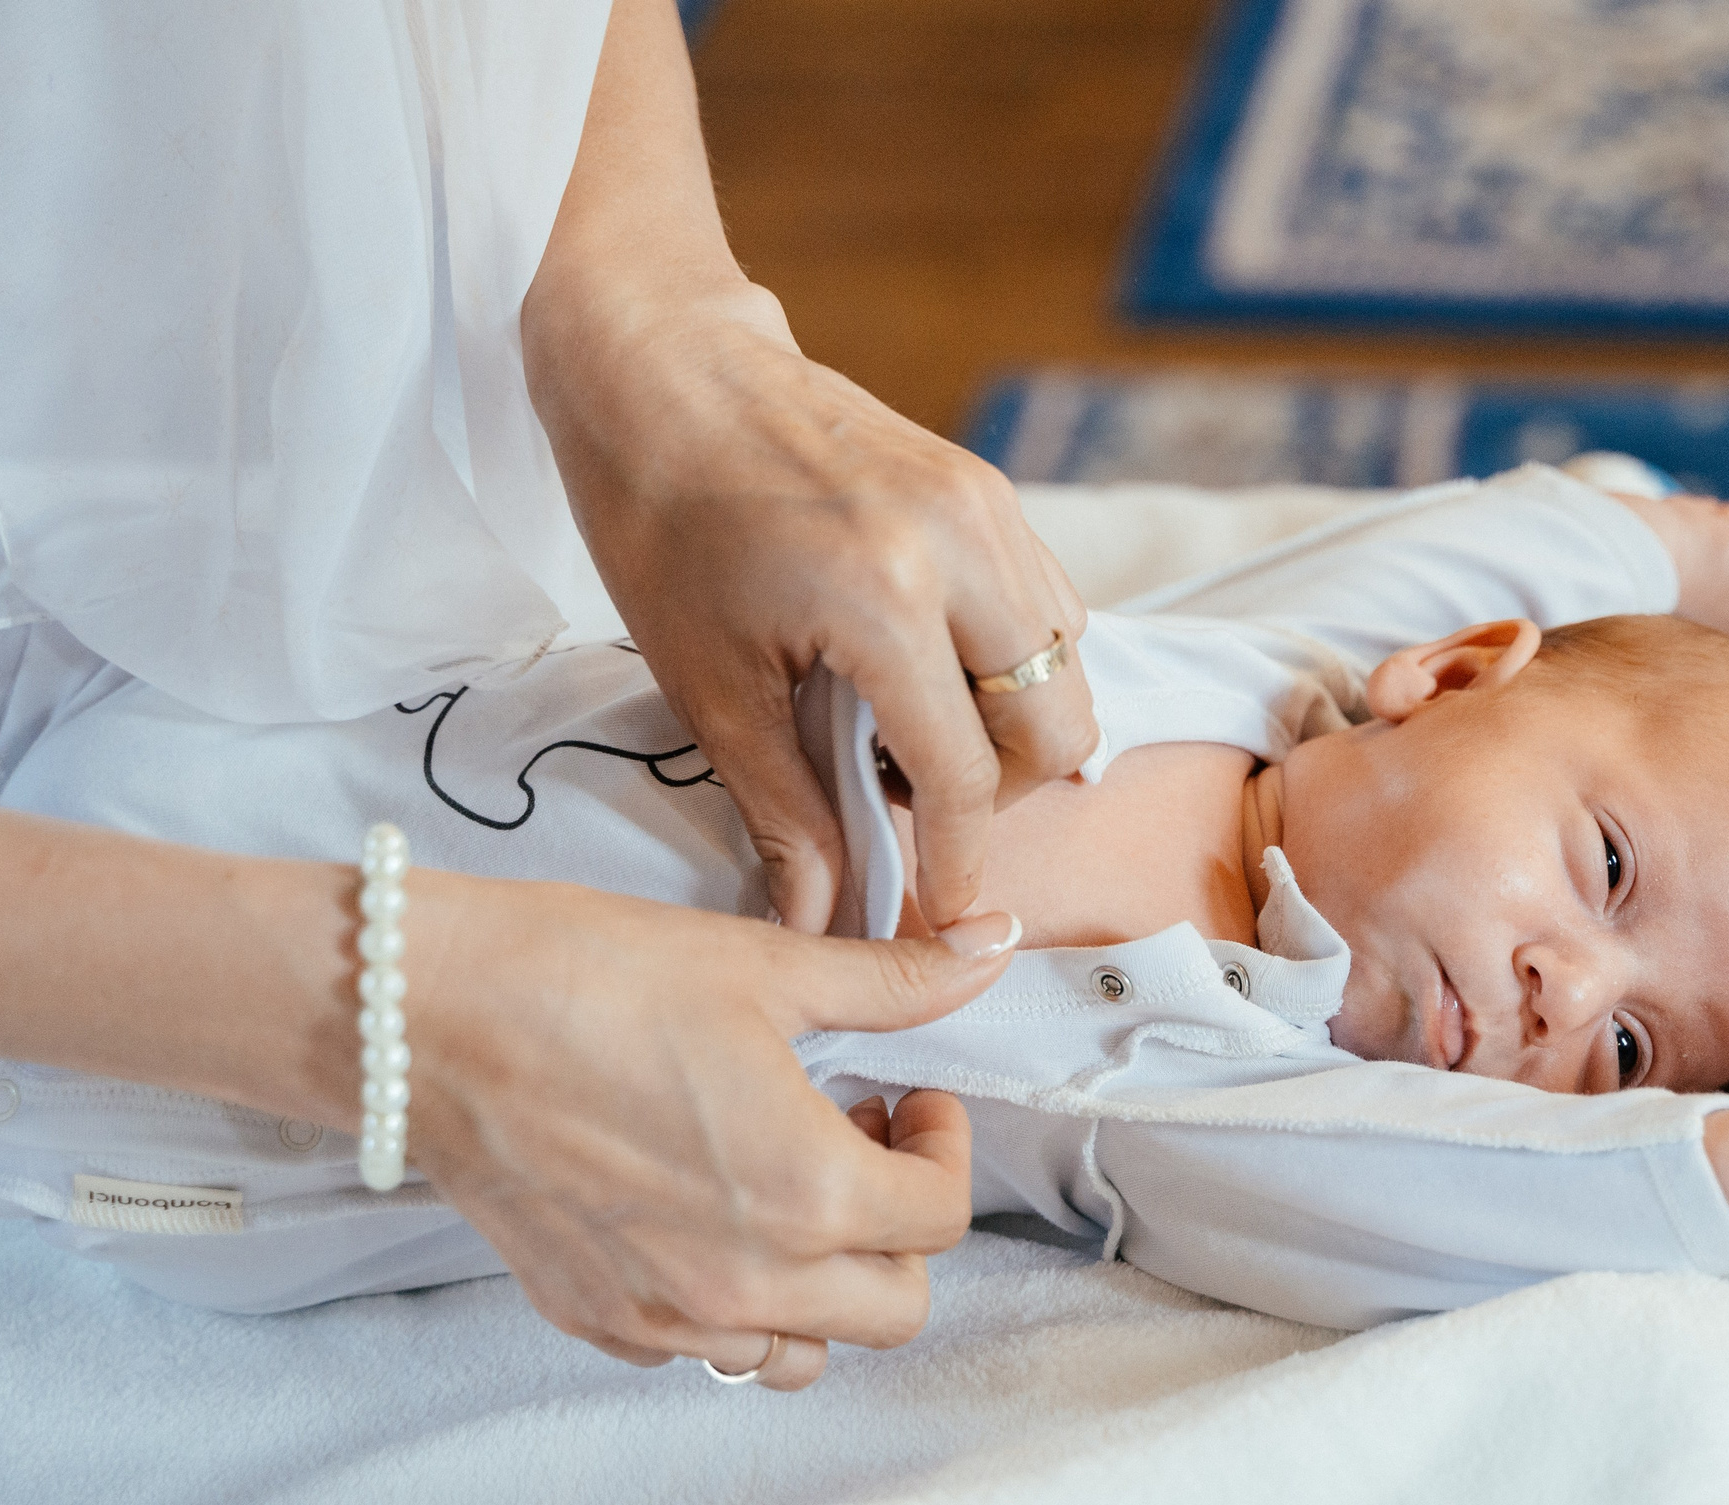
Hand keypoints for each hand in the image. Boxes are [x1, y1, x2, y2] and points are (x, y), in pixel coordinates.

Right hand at [398, 869, 1022, 1389]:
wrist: (424, 1018)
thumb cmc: (591, 979)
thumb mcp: (766, 968)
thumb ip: (897, 982)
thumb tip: (995, 944)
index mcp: (808, 1193)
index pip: (942, 1215)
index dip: (944, 1144)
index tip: (906, 1095)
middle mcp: (747, 1282)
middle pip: (896, 1307)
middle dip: (902, 1226)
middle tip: (862, 1140)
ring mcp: (668, 1316)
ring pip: (804, 1352)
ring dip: (826, 1282)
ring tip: (787, 1186)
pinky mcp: (598, 1322)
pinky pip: (706, 1354)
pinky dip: (734, 1306)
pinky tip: (704, 1214)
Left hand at [525, 275, 1098, 933]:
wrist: (660, 362)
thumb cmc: (661, 514)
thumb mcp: (708, 684)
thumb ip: (783, 812)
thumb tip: (820, 918)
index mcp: (885, 598)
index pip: (967, 772)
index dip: (959, 856)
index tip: (944, 907)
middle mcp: (962, 546)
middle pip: (1058, 723)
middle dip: (1005, 794)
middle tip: (911, 803)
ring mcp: (988, 507)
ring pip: (1068, 664)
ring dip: (1011, 726)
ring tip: (903, 732)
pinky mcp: (989, 488)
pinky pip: (1046, 604)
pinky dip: (1011, 661)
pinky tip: (922, 669)